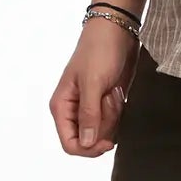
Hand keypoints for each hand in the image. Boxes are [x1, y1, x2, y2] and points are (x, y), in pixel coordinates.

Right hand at [50, 19, 140, 155]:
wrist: (118, 32)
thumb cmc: (100, 51)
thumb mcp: (93, 83)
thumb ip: (88, 115)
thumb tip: (85, 144)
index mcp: (61, 106)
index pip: (69, 144)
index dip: (88, 149)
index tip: (108, 142)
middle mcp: (73, 110)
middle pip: (89, 140)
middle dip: (104, 125)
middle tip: (108, 99)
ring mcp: (90, 108)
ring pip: (103, 132)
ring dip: (112, 116)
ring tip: (112, 91)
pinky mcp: (105, 104)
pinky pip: (113, 122)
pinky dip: (119, 111)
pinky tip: (117, 92)